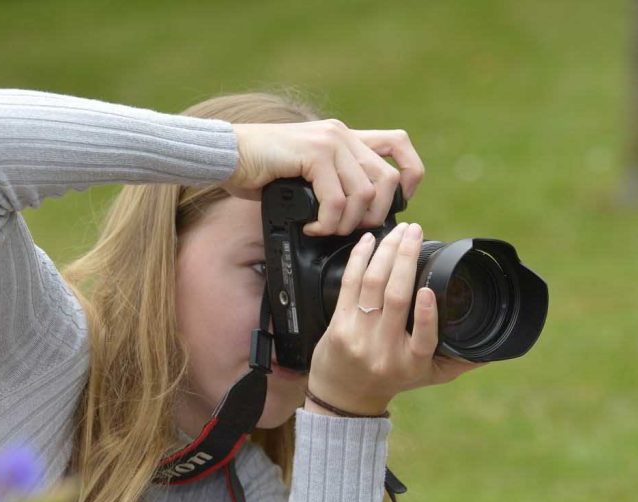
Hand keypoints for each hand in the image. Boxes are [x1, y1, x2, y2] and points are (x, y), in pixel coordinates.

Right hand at [222, 120, 424, 235]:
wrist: (226, 154)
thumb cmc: (261, 169)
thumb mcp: (307, 172)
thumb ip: (334, 182)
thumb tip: (359, 215)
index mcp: (346, 137)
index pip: (400, 144)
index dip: (411, 175)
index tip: (399, 202)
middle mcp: (342, 135)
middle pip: (387, 180)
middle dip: (374, 216)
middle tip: (349, 230)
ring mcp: (329, 141)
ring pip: (364, 193)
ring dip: (347, 223)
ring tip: (324, 229)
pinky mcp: (313, 153)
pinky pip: (337, 199)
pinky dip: (327, 222)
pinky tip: (311, 225)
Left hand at [306, 221, 485, 416]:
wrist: (346, 395)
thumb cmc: (394, 379)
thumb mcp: (430, 375)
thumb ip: (461, 361)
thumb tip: (495, 348)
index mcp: (413, 362)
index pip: (423, 339)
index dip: (426, 314)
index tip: (428, 290)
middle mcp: (385, 350)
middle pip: (395, 298)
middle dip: (405, 258)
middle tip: (416, 232)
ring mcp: (360, 335)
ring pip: (372, 285)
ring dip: (386, 251)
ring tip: (399, 231)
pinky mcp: (339, 323)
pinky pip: (349, 284)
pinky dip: (359, 258)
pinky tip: (370, 240)